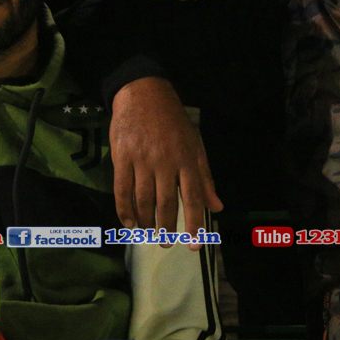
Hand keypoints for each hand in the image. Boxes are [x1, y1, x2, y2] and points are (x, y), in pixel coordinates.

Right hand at [111, 77, 222, 248]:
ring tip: (147, 235)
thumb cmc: (173, 122)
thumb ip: (205, 178)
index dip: (194, 223)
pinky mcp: (122, 157)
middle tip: (165, 245)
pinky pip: (122, 189)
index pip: (193, 198)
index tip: (193, 245)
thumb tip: (217, 206)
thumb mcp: (196, 146)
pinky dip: (124, 209)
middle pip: (166, 203)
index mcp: (187, 160)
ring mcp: (143, 160)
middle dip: (166, 229)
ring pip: (144, 199)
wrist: (144, 94)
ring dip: (146, 222)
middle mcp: (166, 162)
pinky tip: (128, 223)